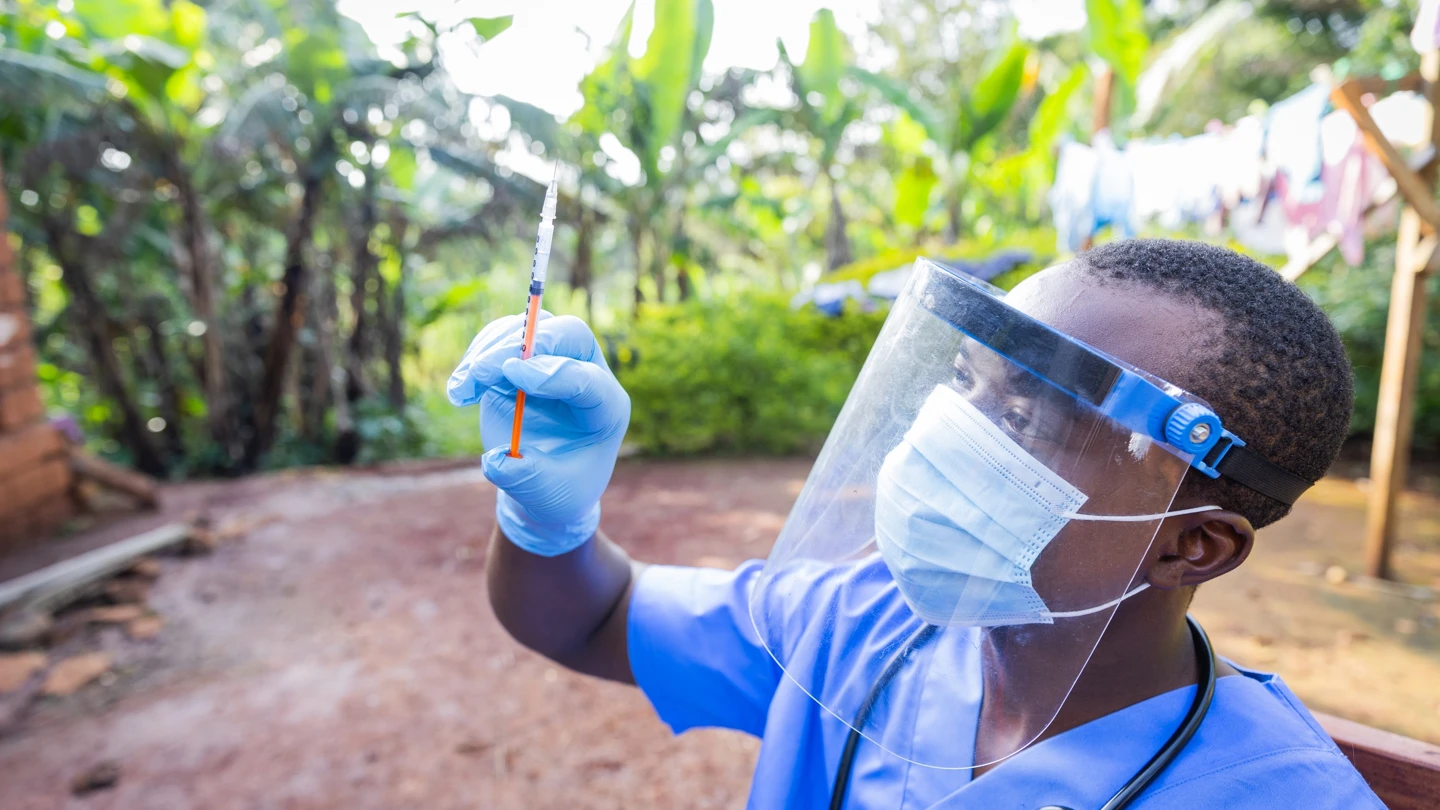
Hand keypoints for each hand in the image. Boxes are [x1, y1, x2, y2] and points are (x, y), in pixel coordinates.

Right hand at [447, 313, 630, 555]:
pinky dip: (478, 353)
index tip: (513, 374)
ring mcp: (557, 359)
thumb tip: (496, 460)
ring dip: (491, 349)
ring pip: (531, 328)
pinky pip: (505, 336)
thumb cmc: (558, 488)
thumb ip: (526, 479)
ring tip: (462, 387)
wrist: (544, 478)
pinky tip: (461, 387)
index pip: (589, 379)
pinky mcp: (525, 358)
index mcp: (606, 408)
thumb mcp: (549, 494)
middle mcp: (587, 372)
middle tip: (480, 370)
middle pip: (566, 334)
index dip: (553, 373)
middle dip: (521, 345)